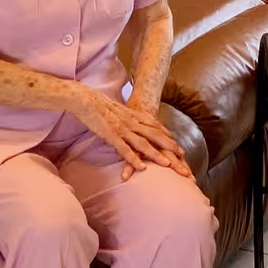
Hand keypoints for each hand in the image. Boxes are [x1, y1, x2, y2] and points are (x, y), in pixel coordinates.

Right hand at [65, 85, 190, 179]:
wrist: (85, 99)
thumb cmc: (98, 105)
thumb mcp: (118, 110)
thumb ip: (126, 118)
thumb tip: (131, 122)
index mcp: (134, 116)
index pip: (155, 126)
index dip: (166, 135)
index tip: (177, 144)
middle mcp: (132, 122)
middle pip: (155, 135)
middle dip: (169, 146)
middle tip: (182, 156)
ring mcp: (123, 129)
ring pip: (144, 144)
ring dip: (157, 155)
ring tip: (168, 165)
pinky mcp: (112, 135)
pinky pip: (125, 149)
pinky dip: (134, 159)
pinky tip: (142, 168)